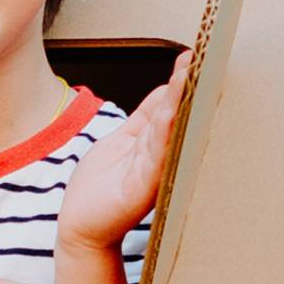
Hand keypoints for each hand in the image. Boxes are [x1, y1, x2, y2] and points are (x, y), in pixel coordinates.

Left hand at [58, 55, 182, 259]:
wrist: (81, 227)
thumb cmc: (101, 188)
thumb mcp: (124, 140)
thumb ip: (146, 117)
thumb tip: (168, 86)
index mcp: (155, 143)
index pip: (171, 106)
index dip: (181, 82)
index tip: (194, 56)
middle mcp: (159, 158)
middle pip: (177, 118)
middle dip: (189, 89)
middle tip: (202, 61)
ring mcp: (152, 174)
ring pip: (169, 134)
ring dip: (180, 105)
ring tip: (189, 78)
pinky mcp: (140, 191)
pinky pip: (155, 158)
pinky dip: (164, 134)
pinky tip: (171, 113)